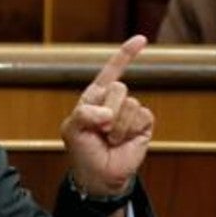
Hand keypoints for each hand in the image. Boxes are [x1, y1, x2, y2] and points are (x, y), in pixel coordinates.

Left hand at [60, 35, 153, 196]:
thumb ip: (83, 114)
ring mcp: (130, 111)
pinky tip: (122, 141)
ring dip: (116, 126)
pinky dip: (128, 131)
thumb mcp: (71, 130)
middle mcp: (114, 100)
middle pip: (119, 87)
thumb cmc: (82, 151)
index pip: (111, 70)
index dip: (126, 55)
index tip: (142, 40)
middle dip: (107, 110)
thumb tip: (108, 113)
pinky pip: (141, 116)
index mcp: (95, 96)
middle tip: (99, 130)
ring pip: (129, 103)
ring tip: (109, 139)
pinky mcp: (144, 124)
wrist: (98, 176)